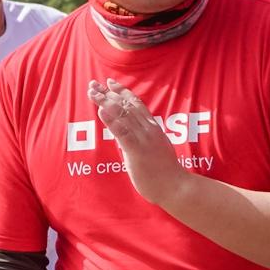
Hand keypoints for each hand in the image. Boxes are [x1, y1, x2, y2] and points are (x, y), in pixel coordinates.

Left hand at [87, 78, 188, 204]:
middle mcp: (148, 129)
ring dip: (105, 102)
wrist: (176, 187)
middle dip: (108, 93)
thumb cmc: (165, 172)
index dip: (122, 92)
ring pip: (123, 115)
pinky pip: (123, 133)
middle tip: (93, 84)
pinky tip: (101, 111)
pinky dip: (111, 121)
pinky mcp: (138, 151)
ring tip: (92, 92)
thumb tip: (126, 135)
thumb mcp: (154, 149)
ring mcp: (144, 139)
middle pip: (126, 105)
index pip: (136, 104)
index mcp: (153, 128)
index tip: (110, 82)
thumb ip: (141, 139)